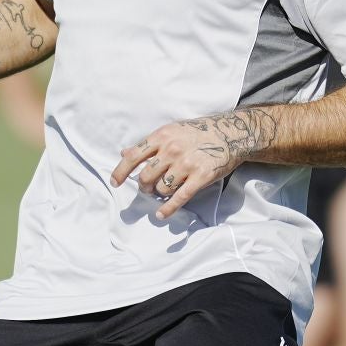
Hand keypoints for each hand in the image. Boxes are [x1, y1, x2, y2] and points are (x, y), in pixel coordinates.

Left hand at [111, 110, 266, 220]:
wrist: (229, 133)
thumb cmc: (196, 133)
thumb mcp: (171, 131)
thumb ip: (148, 144)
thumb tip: (124, 153)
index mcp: (162, 136)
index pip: (133, 157)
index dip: (121, 172)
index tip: (115, 183)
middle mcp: (172, 149)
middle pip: (146, 177)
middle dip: (143, 187)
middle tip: (147, 189)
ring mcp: (187, 164)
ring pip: (162, 188)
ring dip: (159, 194)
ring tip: (162, 192)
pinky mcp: (200, 177)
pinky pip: (179, 197)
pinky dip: (168, 208)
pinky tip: (161, 213)